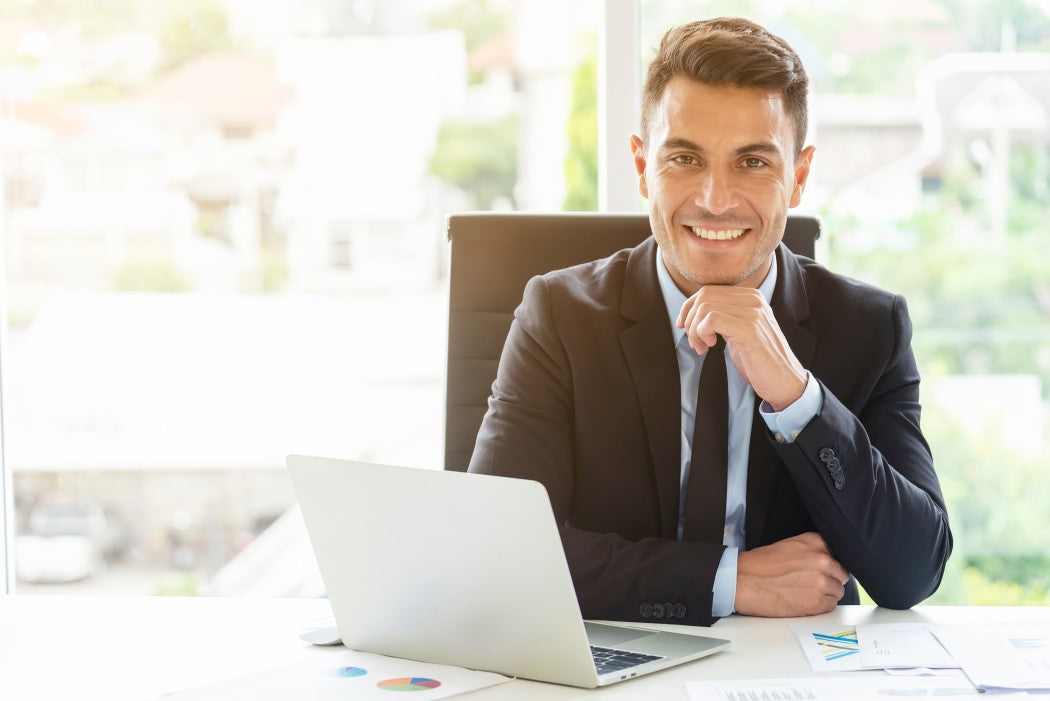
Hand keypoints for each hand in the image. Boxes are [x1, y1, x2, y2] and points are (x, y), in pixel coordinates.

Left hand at [676, 285, 805, 410]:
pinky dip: (702, 333)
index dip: (689, 307)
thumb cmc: (759, 361)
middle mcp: (753, 300)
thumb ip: (722, 317)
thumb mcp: (738, 332)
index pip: (708, 290)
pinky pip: (711, 320)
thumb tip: (692, 313)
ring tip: (702, 347)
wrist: (784, 381)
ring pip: (705, 308)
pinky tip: (711, 347)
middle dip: (690, 320)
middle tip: (695, 343)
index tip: (684, 326)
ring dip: (695, 330)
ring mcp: (753, 312)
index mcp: (751, 297)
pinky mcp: (749, 328)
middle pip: (704, 296)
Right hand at [734, 532, 848, 616]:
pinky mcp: (817, 602)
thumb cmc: (760, 565)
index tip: (824, 570)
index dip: (831, 565)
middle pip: (842, 574)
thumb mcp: (790, 546)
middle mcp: (822, 559)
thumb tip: (829, 562)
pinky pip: (831, 606)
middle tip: (812, 583)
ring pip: (838, 591)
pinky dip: (820, 607)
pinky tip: (803, 601)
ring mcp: (821, 581)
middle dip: (830, 580)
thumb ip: (812, 551)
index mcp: (815, 542)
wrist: (742, 580)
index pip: (840, 554)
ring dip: (825, 594)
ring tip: (804, 593)